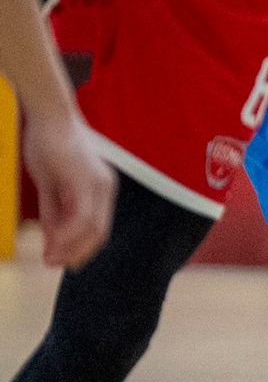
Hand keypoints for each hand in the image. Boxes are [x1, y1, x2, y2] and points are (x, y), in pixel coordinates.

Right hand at [23, 109, 112, 267]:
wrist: (48, 114)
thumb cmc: (48, 145)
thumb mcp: (50, 186)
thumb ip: (54, 212)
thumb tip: (53, 241)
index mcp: (100, 189)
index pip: (97, 227)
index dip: (82, 249)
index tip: (64, 263)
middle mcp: (105, 188)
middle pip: (99, 232)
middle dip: (77, 254)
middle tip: (54, 266)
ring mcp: (97, 184)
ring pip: (91, 227)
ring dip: (70, 248)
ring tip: (49, 260)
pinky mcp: (84, 180)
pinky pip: (80, 215)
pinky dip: (67, 234)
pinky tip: (51, 243)